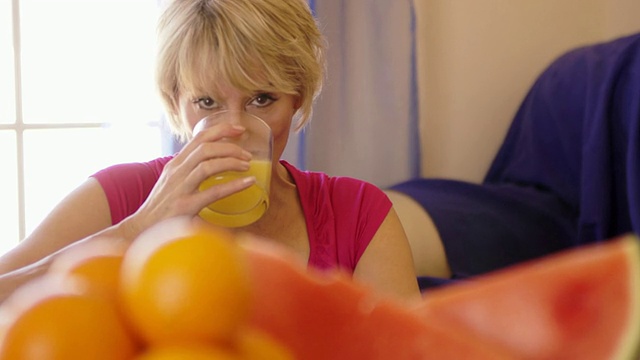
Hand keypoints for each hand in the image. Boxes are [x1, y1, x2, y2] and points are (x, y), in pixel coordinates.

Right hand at [128, 122, 255, 232]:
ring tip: (247, 165)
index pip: (199, 137)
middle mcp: (177, 171)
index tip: (239, 129)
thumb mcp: (173, 182)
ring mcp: (181, 188)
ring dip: (231, 162)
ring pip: (208, 164)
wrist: (142, 229)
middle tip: (248, 153)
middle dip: (230, 146)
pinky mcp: (186, 206)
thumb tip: (214, 163)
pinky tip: (247, 182)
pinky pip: (214, 191)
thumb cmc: (161, 207)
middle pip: (205, 147)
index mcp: (176, 163)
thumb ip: (190, 170)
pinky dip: (234, 185)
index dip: (221, 130)